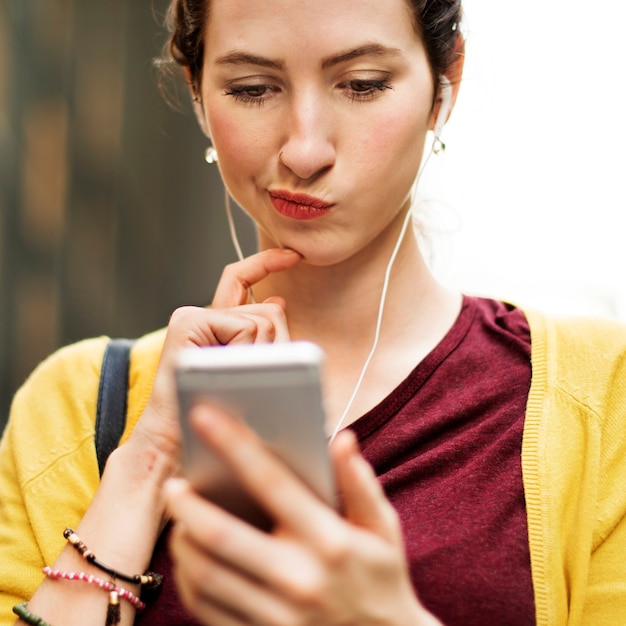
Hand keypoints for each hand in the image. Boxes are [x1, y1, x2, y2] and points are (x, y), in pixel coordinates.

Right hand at [125, 248, 301, 476]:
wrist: (180, 440)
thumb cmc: (218, 414)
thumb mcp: (251, 371)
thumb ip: (261, 337)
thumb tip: (277, 302)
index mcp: (217, 324)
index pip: (243, 280)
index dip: (267, 263)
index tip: (294, 255)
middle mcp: (204, 315)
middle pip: (268, 312)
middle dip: (278, 345)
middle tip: (257, 376)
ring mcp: (194, 316)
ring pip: (262, 321)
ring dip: (263, 355)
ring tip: (237, 380)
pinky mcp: (189, 322)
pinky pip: (245, 328)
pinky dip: (248, 352)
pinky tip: (226, 370)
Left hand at [165, 405, 440, 625]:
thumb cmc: (382, 579)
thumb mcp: (383, 529)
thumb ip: (360, 483)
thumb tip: (342, 438)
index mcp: (328, 540)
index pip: (270, 481)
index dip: (233, 443)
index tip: (203, 415)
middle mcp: (299, 578)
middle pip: (221, 534)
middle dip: (187, 504)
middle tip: (174, 484)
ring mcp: (277, 615)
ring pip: (206, 574)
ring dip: (182, 542)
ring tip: (180, 520)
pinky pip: (207, 609)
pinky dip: (190, 580)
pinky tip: (191, 561)